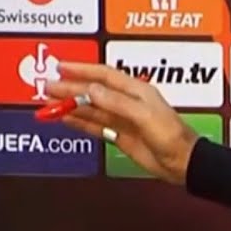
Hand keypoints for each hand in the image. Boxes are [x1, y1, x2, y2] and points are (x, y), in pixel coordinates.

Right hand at [46, 62, 201, 184]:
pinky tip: (65, 118)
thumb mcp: (144, 115)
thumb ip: (117, 102)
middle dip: (70, 88)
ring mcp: (124, 119)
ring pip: (92, 108)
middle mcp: (129, 102)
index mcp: (137, 90)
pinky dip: (80, 122)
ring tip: (50, 102)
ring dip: (71, 105)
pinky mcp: (122, 136)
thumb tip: (90, 89)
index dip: (82, 69)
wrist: (183, 162)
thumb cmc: (172, 136)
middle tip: (47, 87)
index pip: (105, 74)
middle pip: (94, 91)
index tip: (61, 67)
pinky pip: (96, 126)